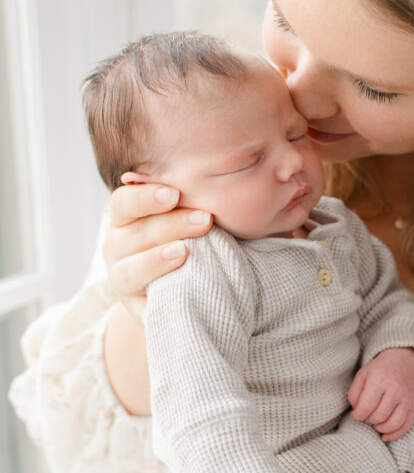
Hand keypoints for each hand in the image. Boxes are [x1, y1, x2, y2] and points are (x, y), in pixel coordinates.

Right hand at [102, 174, 212, 322]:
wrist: (185, 290)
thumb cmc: (192, 238)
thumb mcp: (189, 215)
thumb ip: (195, 196)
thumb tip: (238, 163)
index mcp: (125, 217)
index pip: (124, 201)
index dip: (145, 196)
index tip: (175, 194)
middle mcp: (116, 246)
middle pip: (136, 232)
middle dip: (172, 224)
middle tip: (206, 219)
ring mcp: (121, 279)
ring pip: (131, 268)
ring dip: (158, 259)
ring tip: (185, 252)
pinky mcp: (136, 309)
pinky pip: (142, 303)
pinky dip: (157, 295)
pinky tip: (178, 286)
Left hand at [348, 346, 413, 441]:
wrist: (401, 361)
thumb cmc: (378, 370)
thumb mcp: (362, 375)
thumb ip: (354, 394)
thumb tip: (356, 413)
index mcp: (379, 380)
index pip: (366, 407)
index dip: (357, 415)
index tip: (356, 414)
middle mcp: (395, 390)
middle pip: (378, 417)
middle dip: (368, 420)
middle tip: (366, 415)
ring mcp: (406, 399)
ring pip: (393, 424)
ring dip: (380, 428)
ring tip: (374, 423)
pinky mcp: (413, 405)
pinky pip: (406, 426)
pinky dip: (395, 434)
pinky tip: (384, 436)